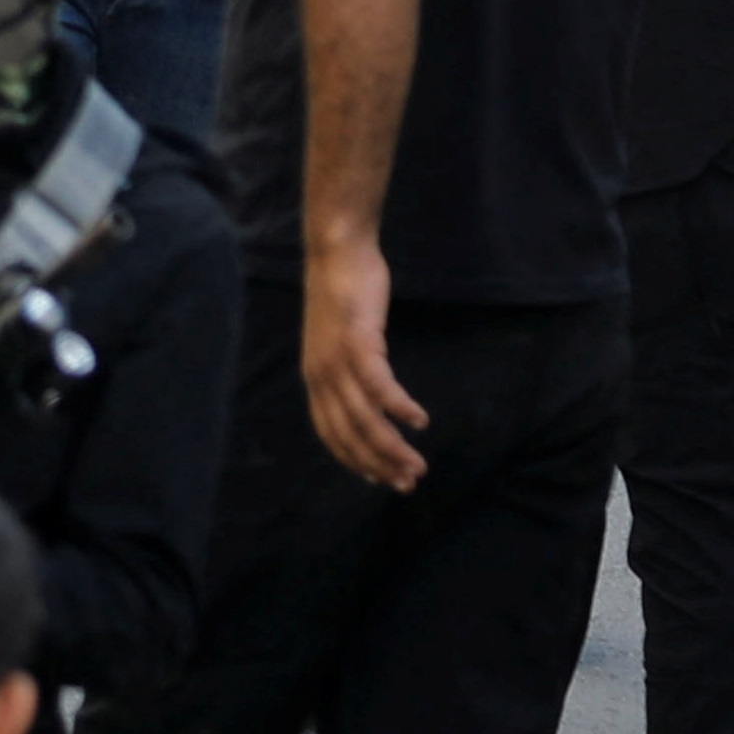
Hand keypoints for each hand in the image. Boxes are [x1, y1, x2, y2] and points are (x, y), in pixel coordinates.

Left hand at [299, 239, 429, 490]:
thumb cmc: (345, 294)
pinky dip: (398, 407)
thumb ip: (350, 370)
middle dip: (378, 464)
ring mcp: (336, 358)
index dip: (355, 461)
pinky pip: (378, 384)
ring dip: (392, 446)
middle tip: (408, 483)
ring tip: (418, 465)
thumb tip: (370, 398)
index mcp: (315, 377)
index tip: (381, 481)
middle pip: (349, 433)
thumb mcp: (342, 340)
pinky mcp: (356, 340)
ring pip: (364, 417)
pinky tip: (418, 421)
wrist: (337, 250)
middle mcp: (320, 374)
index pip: (331, 433)